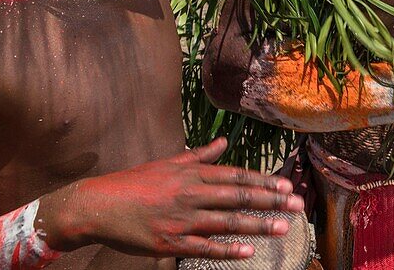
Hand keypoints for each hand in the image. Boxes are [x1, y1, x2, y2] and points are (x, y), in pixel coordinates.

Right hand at [38, 139, 302, 259]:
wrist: (97, 205)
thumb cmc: (134, 183)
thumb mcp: (169, 162)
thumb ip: (199, 155)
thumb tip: (222, 143)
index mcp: (191, 174)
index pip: (236, 176)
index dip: (263, 182)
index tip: (287, 185)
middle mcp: (191, 194)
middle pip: (238, 198)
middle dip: (270, 201)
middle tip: (296, 205)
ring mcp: (181, 220)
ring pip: (227, 223)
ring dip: (258, 225)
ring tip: (283, 228)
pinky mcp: (169, 243)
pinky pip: (204, 247)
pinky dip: (227, 250)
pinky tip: (248, 251)